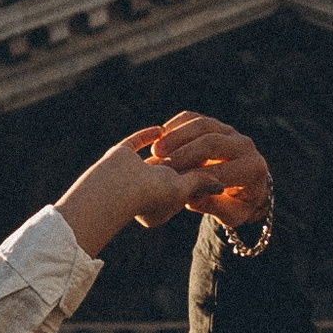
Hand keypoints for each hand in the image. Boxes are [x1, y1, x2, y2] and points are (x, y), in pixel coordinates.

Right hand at [55, 135, 200, 252]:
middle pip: (170, 170)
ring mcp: (131, 172)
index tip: (214, 163)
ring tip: (185, 138)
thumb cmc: (149, 195)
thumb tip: (220, 185)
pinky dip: (147, 135)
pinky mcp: (120, 155)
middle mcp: (145, 189)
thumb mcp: (179, 191)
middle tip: (203, 149)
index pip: (183, 186)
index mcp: (159, 204)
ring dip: (168, 147)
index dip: (198, 174)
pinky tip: (161, 129)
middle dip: (184, 159)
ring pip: (153, 157)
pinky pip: (136, 142)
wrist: (112, 189)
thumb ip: (198, 184)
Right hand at [140, 108, 272, 228]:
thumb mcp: (232, 215)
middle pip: (212, 142)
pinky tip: (159, 140)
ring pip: (202, 125)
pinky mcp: (215, 124)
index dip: (192, 176)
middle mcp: (245, 145)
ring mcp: (230, 131)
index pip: (220, 170)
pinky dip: (175, 126)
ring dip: (176, 136)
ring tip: (156, 151)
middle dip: (183, 153)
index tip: (170, 185)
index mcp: (252, 169)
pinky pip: (193, 118)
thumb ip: (214, 207)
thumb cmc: (238, 205)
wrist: (247, 186)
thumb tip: (190, 198)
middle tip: (159, 165)